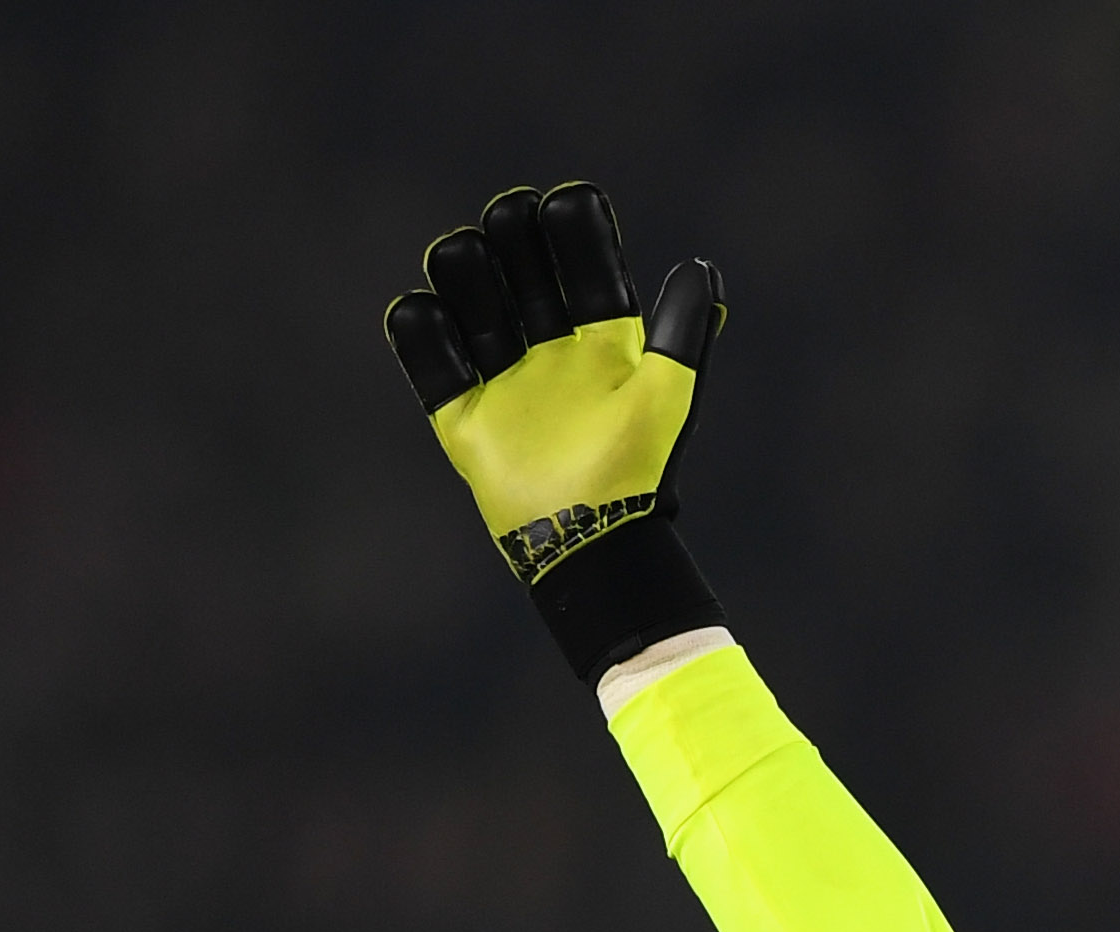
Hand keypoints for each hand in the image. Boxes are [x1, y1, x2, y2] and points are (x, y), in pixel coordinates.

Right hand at [383, 183, 729, 679]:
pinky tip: (430, 314)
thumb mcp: (666, 395)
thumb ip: (682, 331)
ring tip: (468, 270)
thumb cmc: (637, 469)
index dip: (571, 227)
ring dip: (465, 267)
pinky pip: (426, 352)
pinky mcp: (462, 411)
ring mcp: (503, 374)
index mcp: (603, 336)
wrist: (588, 539)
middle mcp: (550, 345)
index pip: (583, 260)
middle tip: (510, 225)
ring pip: (469, 291)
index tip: (563, 205)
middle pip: (517, 260)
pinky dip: (420, 326)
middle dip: (509, 231)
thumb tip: (699, 269)